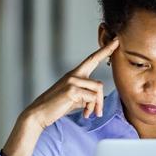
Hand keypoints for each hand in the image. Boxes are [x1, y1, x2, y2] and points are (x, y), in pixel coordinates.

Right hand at [2, 38, 119, 155]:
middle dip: (100, 101)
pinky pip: (91, 98)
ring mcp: (72, 81)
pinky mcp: (72, 90)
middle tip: (99, 113)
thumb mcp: (74, 98)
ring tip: (89, 114)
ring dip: (96, 106)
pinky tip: (84, 114)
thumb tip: (97, 99)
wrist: (39, 113)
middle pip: (99, 84)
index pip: (92, 59)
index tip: (116, 41)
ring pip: (97, 91)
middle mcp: (74, 75)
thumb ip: (86, 95)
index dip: (105, 50)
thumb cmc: (57, 106)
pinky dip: (90, 108)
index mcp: (74, 74)